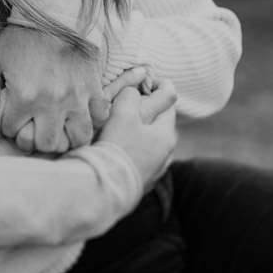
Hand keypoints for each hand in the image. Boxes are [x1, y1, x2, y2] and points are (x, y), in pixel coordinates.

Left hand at [0, 24, 104, 154]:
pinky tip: (80, 115)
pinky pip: (100, 117)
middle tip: (32, 128)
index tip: (8, 117)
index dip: (5, 126)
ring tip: (58, 129)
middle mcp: (51, 103)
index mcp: (24, 96)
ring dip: (66, 137)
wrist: (56, 13)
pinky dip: (92, 120)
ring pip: (77, 139)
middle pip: (45, 145)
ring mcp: (76, 98)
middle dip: (35, 140)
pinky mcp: (94, 89)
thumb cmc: (22, 36)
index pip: (10, 131)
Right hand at [95, 70, 177, 189]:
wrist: (104, 189)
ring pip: (149, 142)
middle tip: (125, 103)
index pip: (168, 101)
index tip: (140, 82)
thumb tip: (134, 90)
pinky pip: (140, 158)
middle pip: (159, 122)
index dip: (156, 87)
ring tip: (118, 128)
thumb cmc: (116, 148)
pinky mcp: (142, 182)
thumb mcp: (123, 113)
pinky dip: (132, 150)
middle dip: (145, 110)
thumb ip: (131, 95)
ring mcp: (155, 170)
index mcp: (166, 134)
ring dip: (139, 132)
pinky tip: (117, 150)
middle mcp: (166, 153)